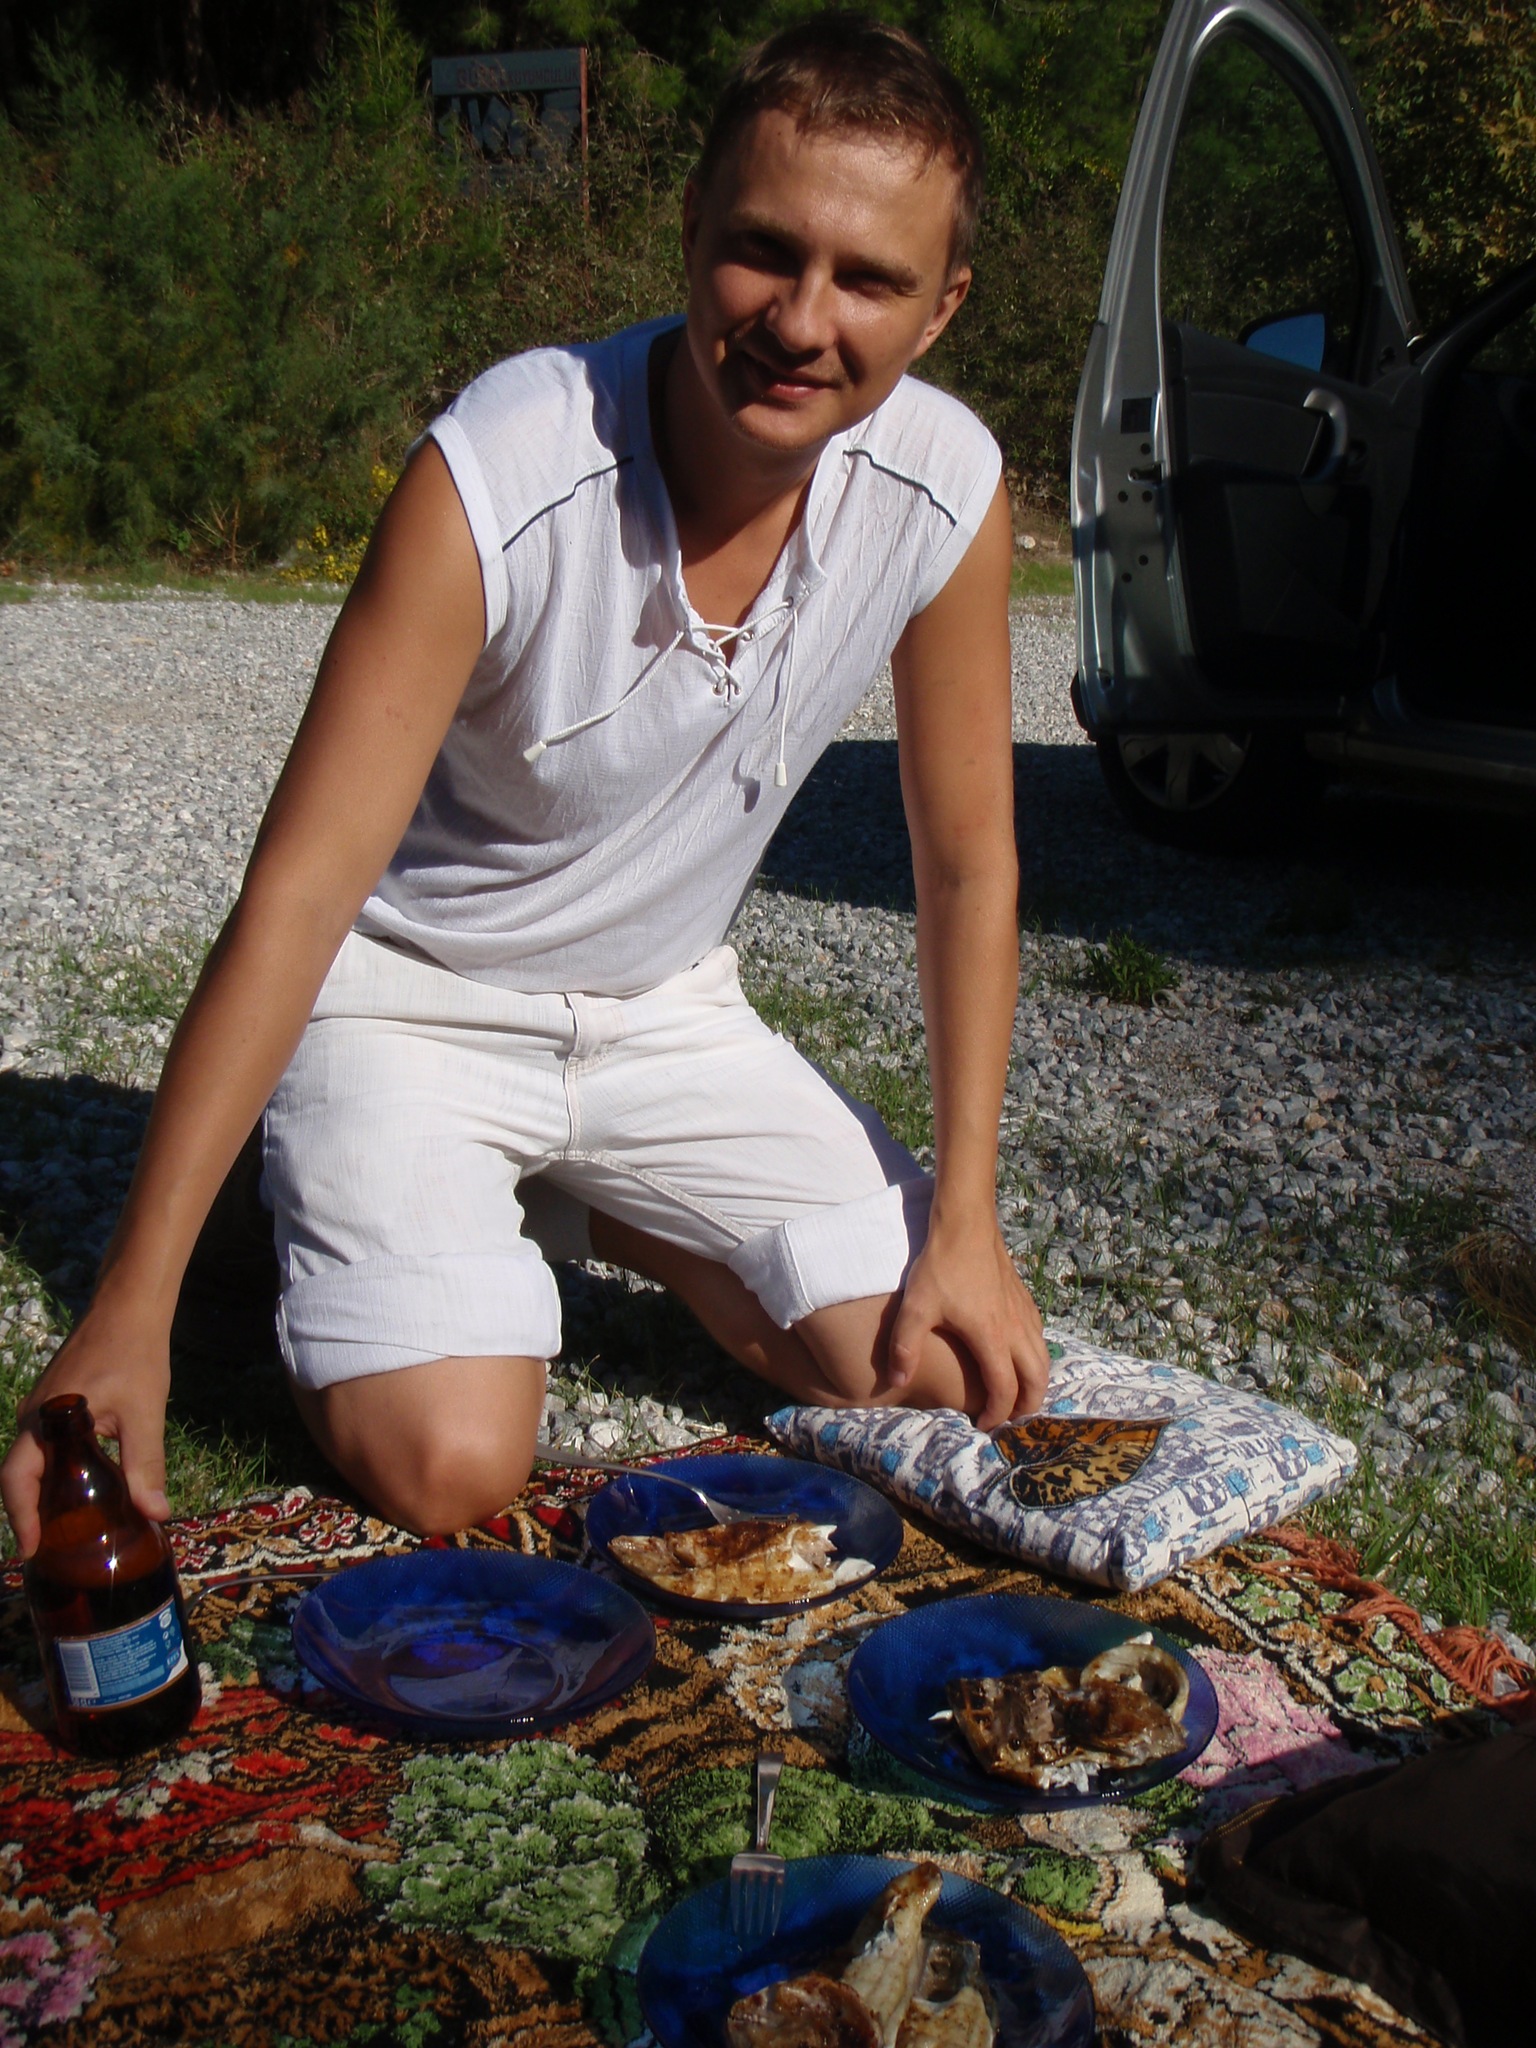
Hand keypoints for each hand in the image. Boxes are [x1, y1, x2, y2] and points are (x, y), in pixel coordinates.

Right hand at [1, 1301, 170, 1558]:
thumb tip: (156, 1513)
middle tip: (51, 1548)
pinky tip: (80, 1488)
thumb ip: (146, 1464)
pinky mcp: (55, 1402)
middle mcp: (34, 1416)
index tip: (30, 1550)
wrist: (129, 1306)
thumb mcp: (144, 1413)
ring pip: (31, 1460)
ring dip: (41, 1494)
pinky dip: (53, 1472)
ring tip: (65, 1528)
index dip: (19, 1517)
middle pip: (18, 1475)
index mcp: (46, 1420)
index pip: (15, 1479)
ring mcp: (42, 1407)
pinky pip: (44, 1446)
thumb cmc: (135, 1353)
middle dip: (29, 1513)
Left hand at [886, 1215, 1048, 1428]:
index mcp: (992, 1338)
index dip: (996, 1414)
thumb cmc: (941, 1266)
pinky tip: (1019, 1355)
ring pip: (1044, 1358)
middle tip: (1011, 1420)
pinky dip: (1036, 1356)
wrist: (966, 1224)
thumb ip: (905, 1346)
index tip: (982, 1425)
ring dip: (1036, 1382)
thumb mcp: (916, 1307)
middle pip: (1037, 1380)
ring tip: (1019, 1395)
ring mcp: (1024, 1312)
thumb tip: (896, 1381)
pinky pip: (1039, 1336)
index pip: (1004, 1390)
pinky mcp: (1024, 1298)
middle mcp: (1016, 1329)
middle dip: (1028, 1406)